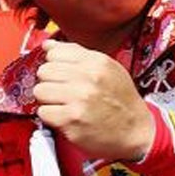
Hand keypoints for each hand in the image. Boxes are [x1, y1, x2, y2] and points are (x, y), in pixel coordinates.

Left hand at [33, 41, 152, 161]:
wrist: (135, 130)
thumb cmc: (119, 99)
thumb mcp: (106, 68)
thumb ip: (75, 54)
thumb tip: (48, 45)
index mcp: (96, 62)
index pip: (54, 53)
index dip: (55, 65)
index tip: (62, 74)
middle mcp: (88, 78)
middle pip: (44, 72)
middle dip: (50, 82)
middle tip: (63, 92)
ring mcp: (79, 99)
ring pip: (39, 91)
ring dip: (48, 100)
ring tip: (64, 104)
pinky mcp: (71, 119)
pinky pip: (43, 112)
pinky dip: (50, 116)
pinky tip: (65, 116)